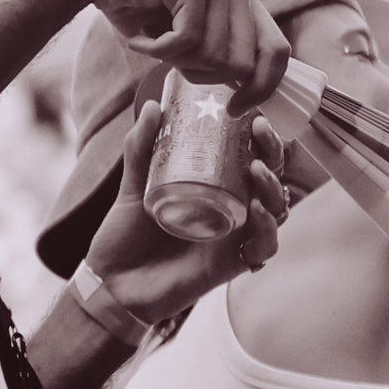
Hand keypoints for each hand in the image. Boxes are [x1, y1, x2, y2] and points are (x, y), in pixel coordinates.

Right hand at [70, 0, 290, 112]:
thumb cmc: (141, 9)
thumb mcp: (190, 36)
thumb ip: (221, 55)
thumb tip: (249, 90)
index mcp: (245, 0)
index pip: (278, 52)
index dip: (262, 87)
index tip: (234, 109)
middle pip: (243, 65)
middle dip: (204, 76)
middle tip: (173, 60)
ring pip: (214, 56)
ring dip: (176, 61)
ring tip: (155, 41)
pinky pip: (186, 42)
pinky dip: (156, 51)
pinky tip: (140, 37)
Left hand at [83, 100, 289, 321]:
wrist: (112, 282)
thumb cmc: (125, 235)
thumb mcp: (131, 185)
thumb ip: (140, 148)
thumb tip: (152, 105)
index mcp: (215, 188)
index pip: (251, 157)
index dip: (262, 137)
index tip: (255, 115)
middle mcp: (231, 210)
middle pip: (270, 179)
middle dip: (273, 154)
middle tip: (260, 135)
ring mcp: (234, 237)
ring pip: (275, 210)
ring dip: (273, 188)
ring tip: (256, 171)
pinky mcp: (231, 264)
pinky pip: (264, 247)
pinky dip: (267, 229)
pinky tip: (257, 212)